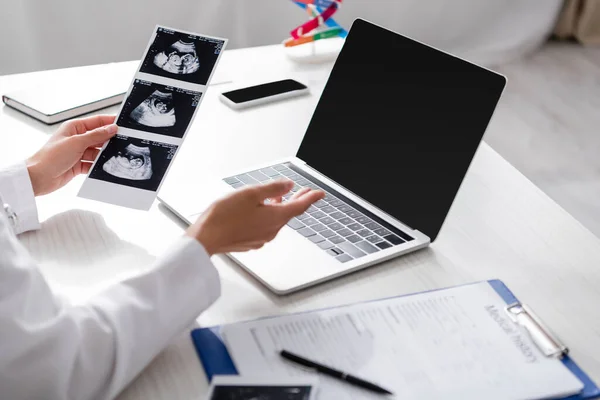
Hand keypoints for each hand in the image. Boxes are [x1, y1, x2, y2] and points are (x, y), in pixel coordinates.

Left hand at [26, 115, 116, 195]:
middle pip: (99, 137)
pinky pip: (93, 164)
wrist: (38, 178)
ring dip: (104, 155)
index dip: (110, 122)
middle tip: (124, 143)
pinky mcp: (78, 165)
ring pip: (98, 151)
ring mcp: (78, 152)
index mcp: (74, 127)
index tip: (124, 125)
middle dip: (110, 140)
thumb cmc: (50, 157)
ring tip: (114, 157)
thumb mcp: (76, 142)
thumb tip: (111, 129)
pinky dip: (98, 166)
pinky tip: (104, 167)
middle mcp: (77, 139)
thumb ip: (96, 135)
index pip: (97, 121)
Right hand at [186, 179, 324, 255]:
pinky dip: (269, 216)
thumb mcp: (250, 194)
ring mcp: (261, 237)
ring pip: (277, 220)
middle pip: (290, 213)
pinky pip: (266, 227)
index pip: (300, 206)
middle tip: (306, 193)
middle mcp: (271, 230)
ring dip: (283, 208)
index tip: (320, 193)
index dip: (311, 198)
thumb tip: (288, 186)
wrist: (206, 239)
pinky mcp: (251, 241)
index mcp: (274, 217)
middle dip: (299, 201)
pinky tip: (262, 211)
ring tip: (283, 198)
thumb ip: (272, 189)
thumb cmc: (224, 216)